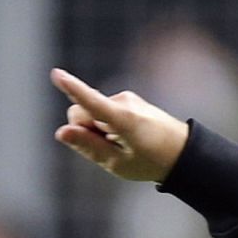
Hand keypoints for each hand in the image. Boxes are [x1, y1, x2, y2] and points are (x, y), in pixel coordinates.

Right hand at [50, 68, 190, 182]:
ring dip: (97, 128)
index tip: (56, 74)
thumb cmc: (150, 162)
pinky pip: (103, 110)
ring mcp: (125, 98)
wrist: (182, 152)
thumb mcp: (118, 163)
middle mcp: (122, 102)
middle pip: (80, 111)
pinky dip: (106, 124)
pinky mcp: (127, 99)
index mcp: (122, 120)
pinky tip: (125, 135)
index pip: (91, 102)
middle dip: (83, 128)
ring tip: (123, 143)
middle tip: (108, 148)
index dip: (72, 89)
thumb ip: (88, 146)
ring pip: (91, 111)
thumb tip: (61, 132)